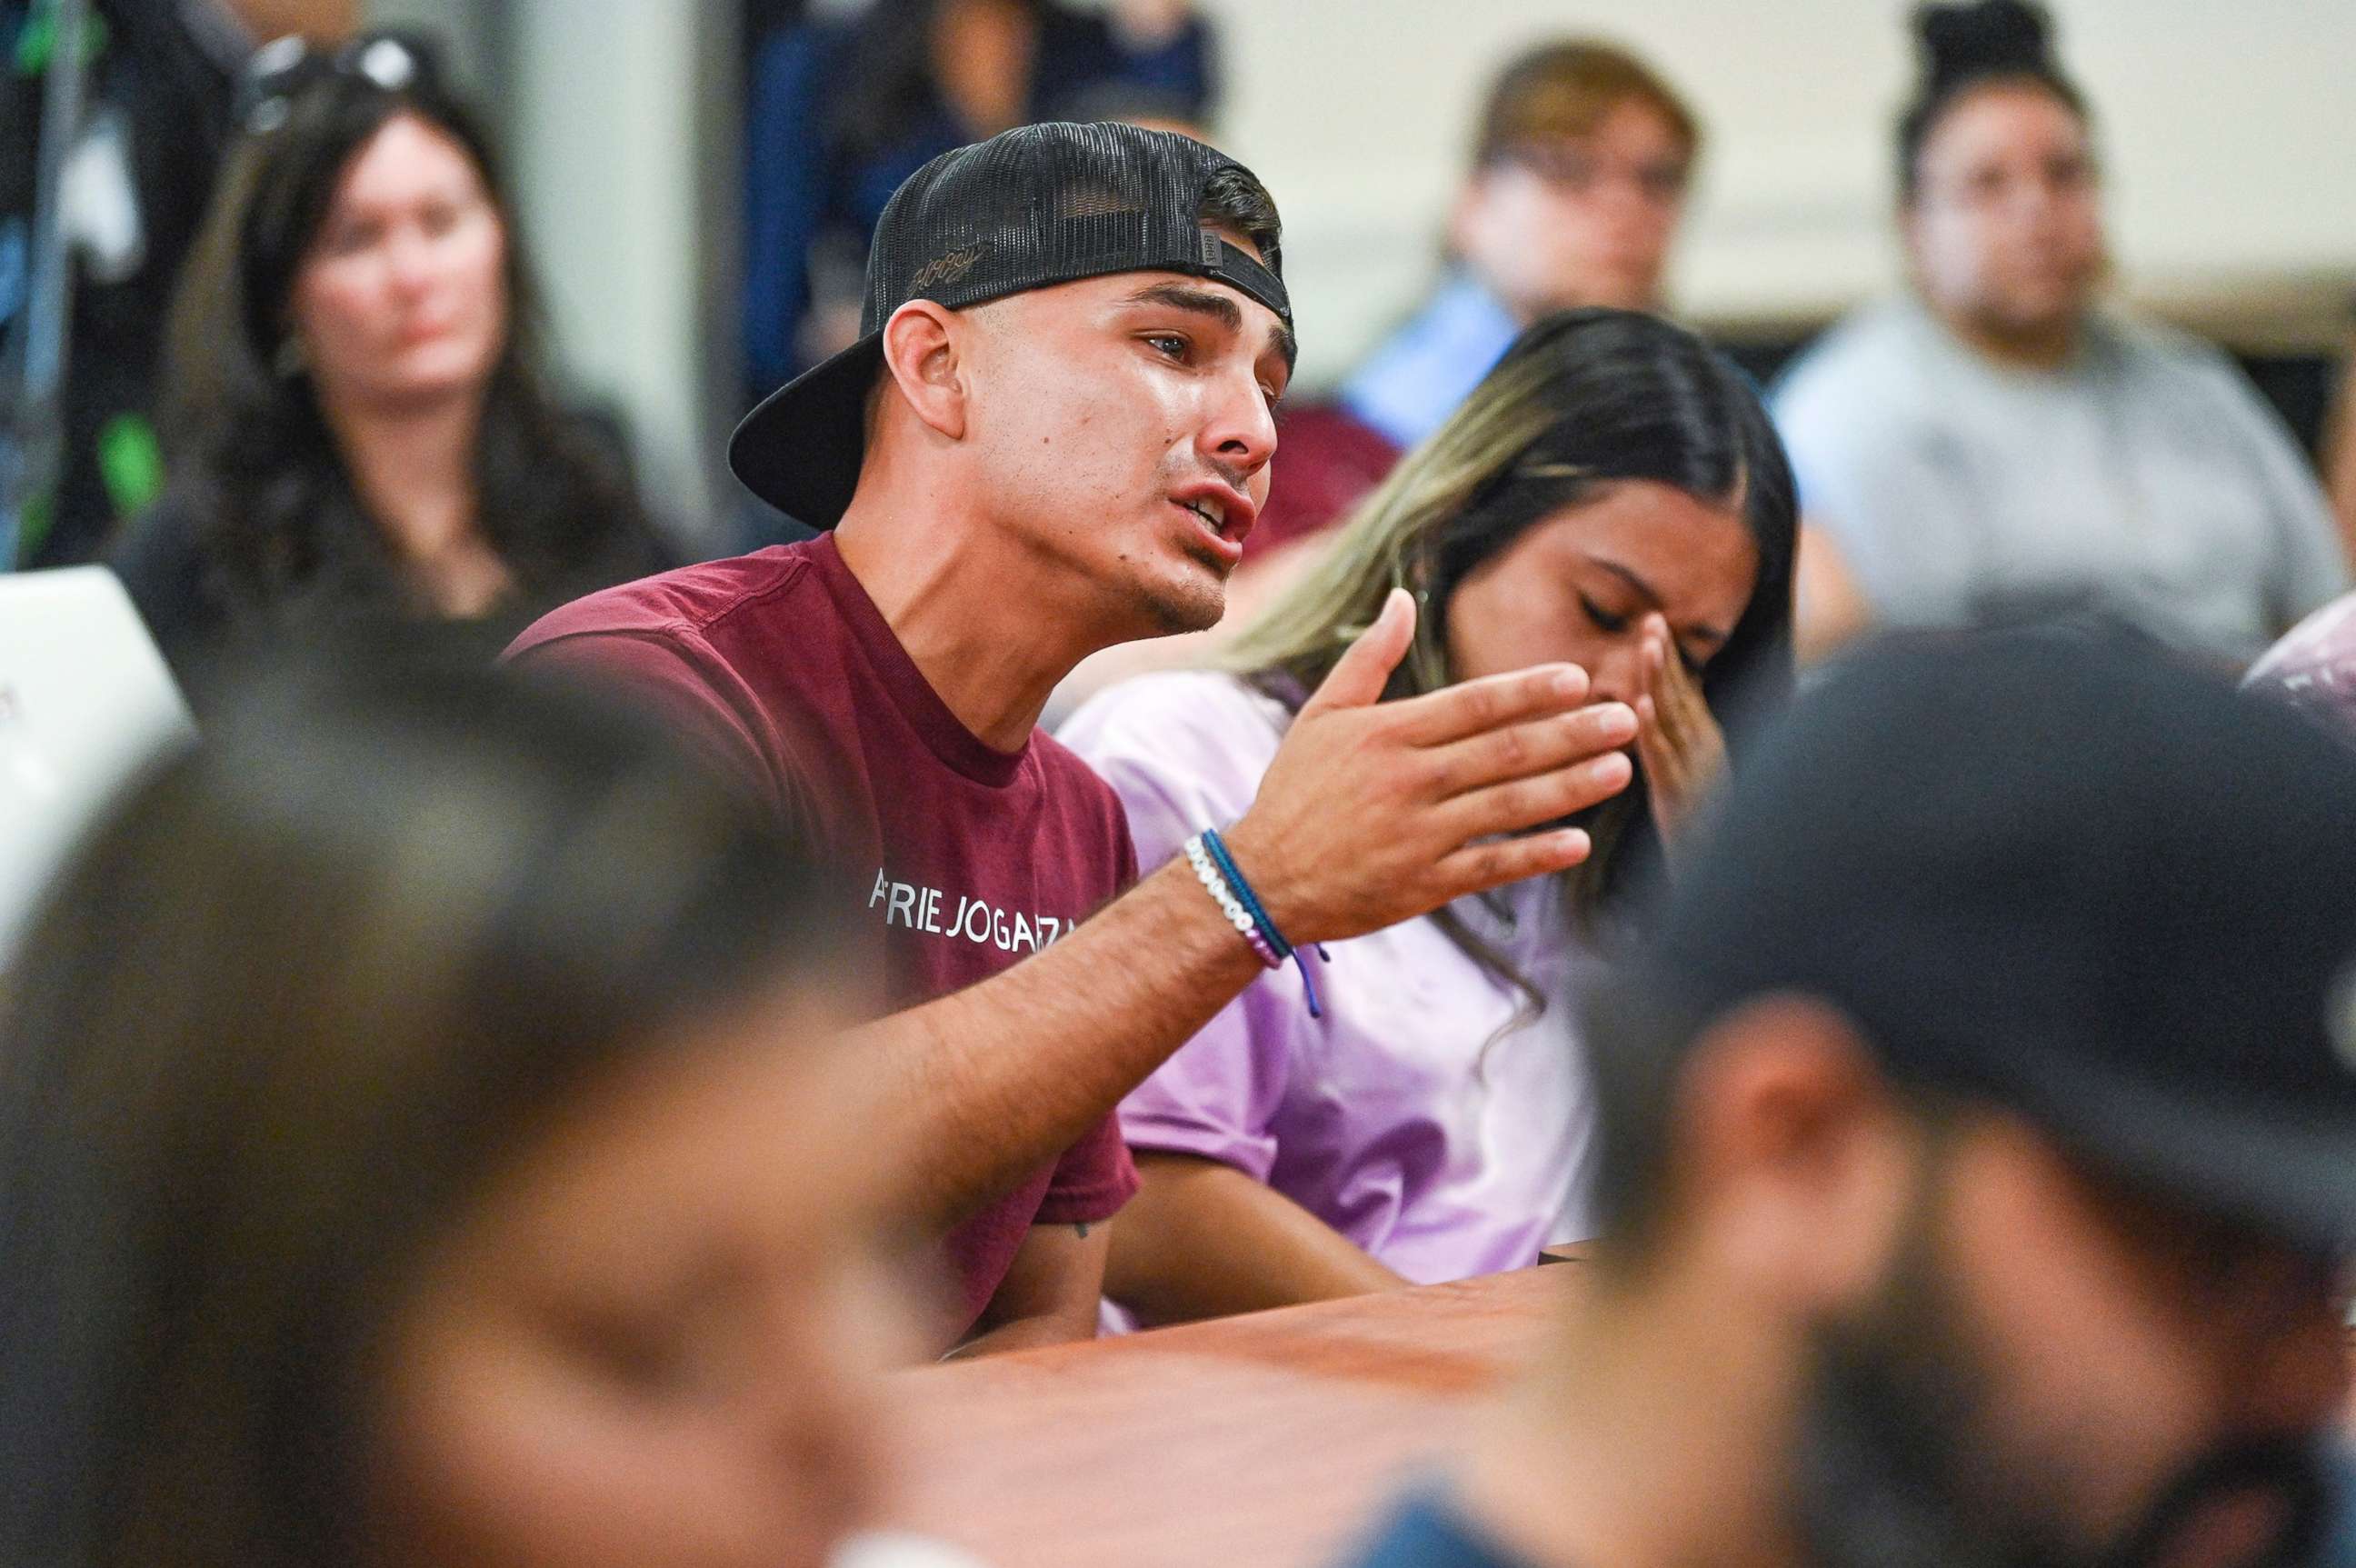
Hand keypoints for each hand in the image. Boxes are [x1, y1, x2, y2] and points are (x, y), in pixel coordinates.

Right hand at [1221, 590, 1635, 944]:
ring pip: (1508, 806)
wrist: (1264, 879)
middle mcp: (1408, 781)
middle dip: (1571, 734)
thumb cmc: (1296, 790)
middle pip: (1504, 751)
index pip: (1472, 705)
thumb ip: (1370, 657)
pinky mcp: (1424, 885)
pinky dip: (1535, 855)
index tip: (1578, 679)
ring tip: (1620, 770)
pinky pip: (1491, 866)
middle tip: (1627, 719)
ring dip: (1570, 788)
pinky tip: (1578, 842)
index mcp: (1388, 734)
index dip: (1528, 691)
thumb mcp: (1323, 715)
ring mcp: (1419, 835)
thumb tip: (1403, 597)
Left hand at [1633, 613, 1726, 859]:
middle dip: (1664, 656)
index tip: (1652, 621)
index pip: (1684, 694)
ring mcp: (1697, 776)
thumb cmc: (1706, 838)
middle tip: (1650, 618)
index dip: (1667, 658)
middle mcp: (1706, 755)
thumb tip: (1660, 710)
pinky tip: (1640, 707)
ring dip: (1660, 681)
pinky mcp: (1684, 801)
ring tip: (1646, 645)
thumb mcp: (1690, 783)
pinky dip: (1653, 732)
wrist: (1731, 889)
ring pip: (1675, 721)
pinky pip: (1665, 763)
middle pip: (1681, 697)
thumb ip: (1678, 747)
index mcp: (1705, 746)